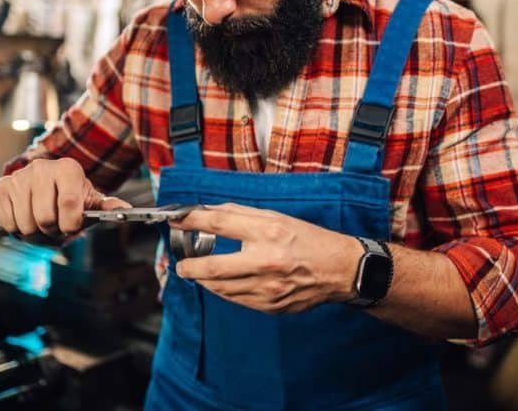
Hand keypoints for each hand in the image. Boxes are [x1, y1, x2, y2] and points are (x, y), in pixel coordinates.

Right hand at [0, 157, 129, 235]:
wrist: (45, 186)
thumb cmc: (71, 196)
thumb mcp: (91, 200)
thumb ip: (107, 207)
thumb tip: (127, 210)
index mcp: (68, 169)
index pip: (69, 204)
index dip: (71, 224)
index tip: (72, 227)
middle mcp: (42, 168)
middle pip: (45, 218)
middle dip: (52, 232)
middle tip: (56, 228)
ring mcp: (19, 177)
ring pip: (25, 224)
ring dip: (35, 234)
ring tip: (42, 225)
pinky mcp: (1, 188)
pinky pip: (8, 223)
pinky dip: (17, 229)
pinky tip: (26, 218)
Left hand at [172, 203, 363, 313]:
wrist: (340, 270)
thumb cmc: (308, 239)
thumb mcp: (277, 217)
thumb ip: (241, 214)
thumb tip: (209, 212)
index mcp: (268, 232)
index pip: (220, 223)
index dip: (192, 221)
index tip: (177, 221)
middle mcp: (267, 260)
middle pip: (213, 267)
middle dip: (190, 267)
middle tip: (181, 265)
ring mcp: (268, 287)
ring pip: (222, 288)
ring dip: (205, 280)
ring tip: (198, 272)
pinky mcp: (271, 306)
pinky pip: (237, 300)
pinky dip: (224, 291)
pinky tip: (222, 283)